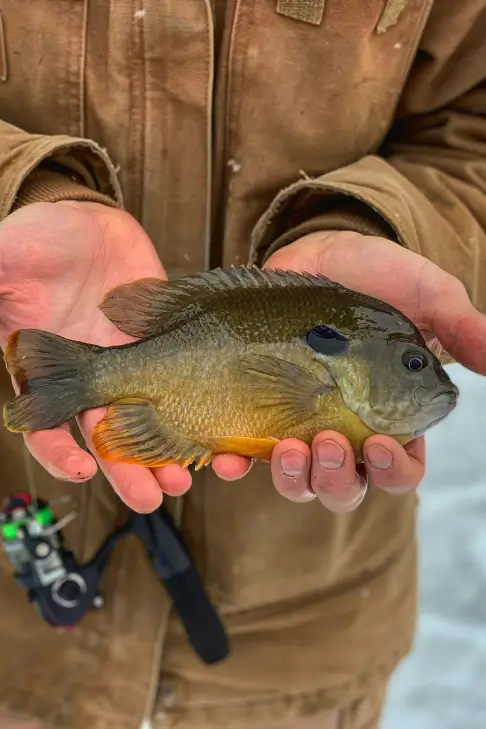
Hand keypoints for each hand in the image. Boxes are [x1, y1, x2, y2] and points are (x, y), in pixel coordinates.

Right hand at [0, 201, 191, 511]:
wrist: (90, 224)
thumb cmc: (41, 241)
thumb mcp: (12, 257)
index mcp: (46, 372)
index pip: (47, 426)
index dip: (60, 451)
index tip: (83, 470)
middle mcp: (92, 379)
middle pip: (108, 438)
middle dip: (128, 471)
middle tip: (152, 498)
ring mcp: (133, 366)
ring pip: (151, 421)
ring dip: (168, 452)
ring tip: (190, 476)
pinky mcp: (168, 350)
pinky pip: (187, 385)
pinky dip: (202, 410)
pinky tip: (220, 430)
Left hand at [216, 231, 485, 511]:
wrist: (319, 252)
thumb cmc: (379, 277)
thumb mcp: (426, 294)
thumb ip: (458, 326)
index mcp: (392, 417)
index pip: (400, 471)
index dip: (393, 471)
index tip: (377, 443)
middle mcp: (346, 431)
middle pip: (345, 488)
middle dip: (336, 479)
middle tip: (325, 442)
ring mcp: (299, 423)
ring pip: (298, 482)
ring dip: (292, 479)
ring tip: (286, 448)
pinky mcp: (259, 410)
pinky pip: (245, 454)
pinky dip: (235, 465)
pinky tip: (228, 458)